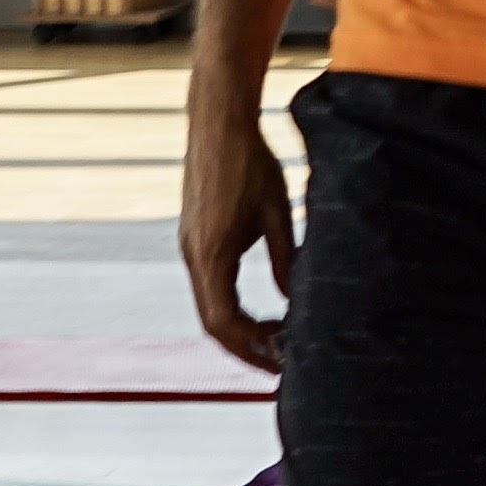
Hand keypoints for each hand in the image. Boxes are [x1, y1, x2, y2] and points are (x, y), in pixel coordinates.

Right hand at [179, 104, 296, 373]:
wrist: (218, 122)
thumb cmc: (250, 162)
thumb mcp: (278, 213)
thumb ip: (286, 261)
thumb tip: (294, 303)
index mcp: (211, 254)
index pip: (222, 321)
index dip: (250, 347)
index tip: (280, 357)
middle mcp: (193, 255)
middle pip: (213, 322)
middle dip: (245, 348)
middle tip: (280, 363)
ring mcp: (191, 246)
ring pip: (210, 306)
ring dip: (240, 329)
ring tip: (274, 340)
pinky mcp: (196, 237)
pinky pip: (210, 286)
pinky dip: (233, 307)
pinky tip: (260, 311)